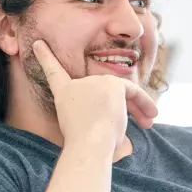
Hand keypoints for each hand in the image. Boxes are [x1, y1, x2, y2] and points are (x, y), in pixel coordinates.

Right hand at [33, 40, 157, 148]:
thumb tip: (122, 144)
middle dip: (125, 108)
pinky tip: (154, 113)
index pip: (53, 72)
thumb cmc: (84, 148)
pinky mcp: (113, 85)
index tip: (38, 43)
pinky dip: (146, 102)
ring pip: (123, 95)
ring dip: (139, 109)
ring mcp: (95, 82)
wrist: (88, 144)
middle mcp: (79, 84)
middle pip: (106, 93)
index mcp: (64, 94)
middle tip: (143, 125)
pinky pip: (134, 93)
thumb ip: (99, 127)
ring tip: (148, 125)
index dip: (45, 57)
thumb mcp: (85, 133)